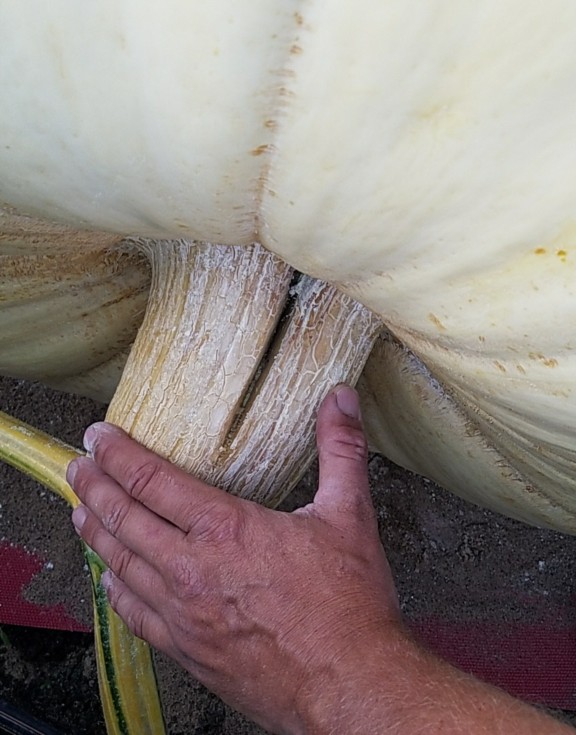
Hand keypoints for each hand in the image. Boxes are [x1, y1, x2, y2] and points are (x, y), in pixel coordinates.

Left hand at [67, 385, 402, 733]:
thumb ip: (341, 450)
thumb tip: (341, 399)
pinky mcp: (188, 652)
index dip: (118, 454)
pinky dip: (114, 590)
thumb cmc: (348, 606)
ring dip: (95, 532)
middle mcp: (192, 570)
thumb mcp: (350, 515)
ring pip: (121, 565)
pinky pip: (135, 615)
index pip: (152, 480)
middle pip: (123, 518)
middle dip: (94, 486)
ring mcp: (184, 615)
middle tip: (77, 466)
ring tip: (79, 510)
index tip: (98, 437)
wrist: (349, 687)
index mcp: (225, 530)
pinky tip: (109, 580)